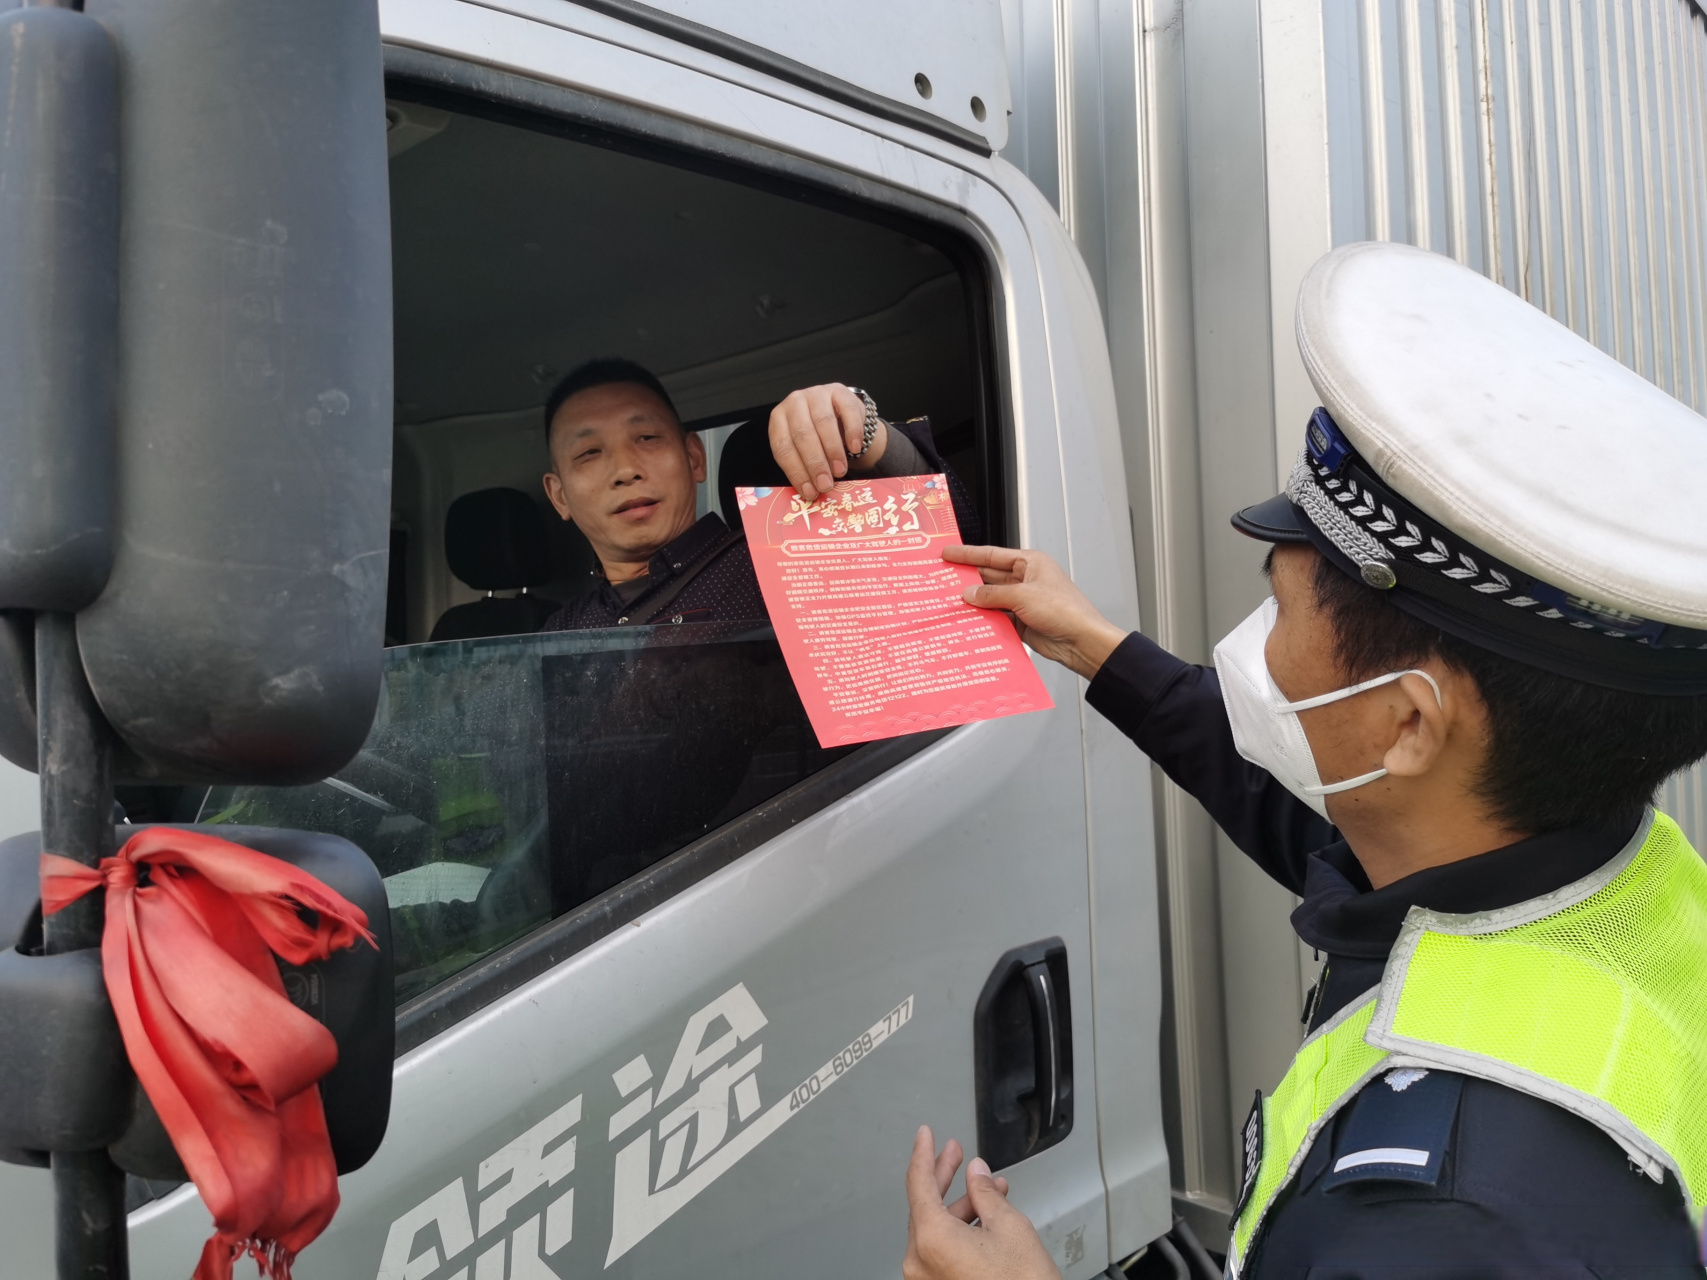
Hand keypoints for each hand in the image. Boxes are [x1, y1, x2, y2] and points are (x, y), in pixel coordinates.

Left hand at [768, 384, 889, 502]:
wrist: (839, 415)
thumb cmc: (818, 437)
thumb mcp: (804, 450)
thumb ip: (804, 467)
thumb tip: (811, 493)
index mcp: (779, 420)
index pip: (783, 447)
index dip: (796, 472)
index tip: (809, 491)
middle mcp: (794, 402)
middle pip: (802, 435)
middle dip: (815, 463)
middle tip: (825, 484)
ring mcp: (817, 394)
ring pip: (823, 422)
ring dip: (833, 450)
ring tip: (840, 471)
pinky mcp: (839, 390)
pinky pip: (847, 411)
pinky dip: (852, 432)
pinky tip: (854, 448)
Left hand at [904, 1126, 1059, 1279]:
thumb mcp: (1009, 1226)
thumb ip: (985, 1192)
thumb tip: (975, 1174)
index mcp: (930, 1240)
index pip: (918, 1182)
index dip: (923, 1152)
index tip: (925, 1135)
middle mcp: (920, 1262)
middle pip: (925, 1205)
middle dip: (945, 1176)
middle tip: (954, 1152)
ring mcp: (928, 1279)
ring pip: (936, 1228)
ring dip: (960, 1205)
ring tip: (988, 1189)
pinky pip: (942, 1249)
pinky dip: (960, 1229)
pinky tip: (984, 1217)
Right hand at [946, 545, 1127, 679]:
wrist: (1081, 641)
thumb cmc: (1065, 610)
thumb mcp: (1023, 596)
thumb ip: (992, 594)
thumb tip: (969, 593)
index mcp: (1030, 563)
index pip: (993, 555)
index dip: (968, 554)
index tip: (949, 554)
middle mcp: (1026, 580)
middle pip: (990, 576)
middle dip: (968, 579)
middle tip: (943, 580)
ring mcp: (1023, 602)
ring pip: (991, 599)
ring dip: (975, 602)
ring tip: (950, 603)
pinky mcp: (1021, 622)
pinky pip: (997, 618)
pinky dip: (984, 620)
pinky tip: (968, 621)